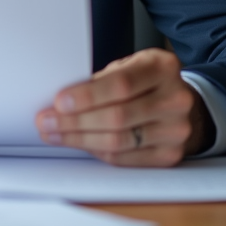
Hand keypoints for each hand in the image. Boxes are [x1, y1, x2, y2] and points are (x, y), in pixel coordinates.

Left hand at [35, 48, 212, 166]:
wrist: (178, 102)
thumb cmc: (145, 82)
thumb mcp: (128, 66)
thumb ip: (102, 81)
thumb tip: (61, 101)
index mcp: (162, 67)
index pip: (121, 85)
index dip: (87, 96)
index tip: (59, 102)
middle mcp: (175, 98)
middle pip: (118, 116)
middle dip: (75, 121)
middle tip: (47, 122)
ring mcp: (176, 130)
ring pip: (119, 141)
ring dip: (79, 139)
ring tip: (55, 134)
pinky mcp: (170, 155)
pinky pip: (125, 158)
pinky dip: (96, 151)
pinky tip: (79, 143)